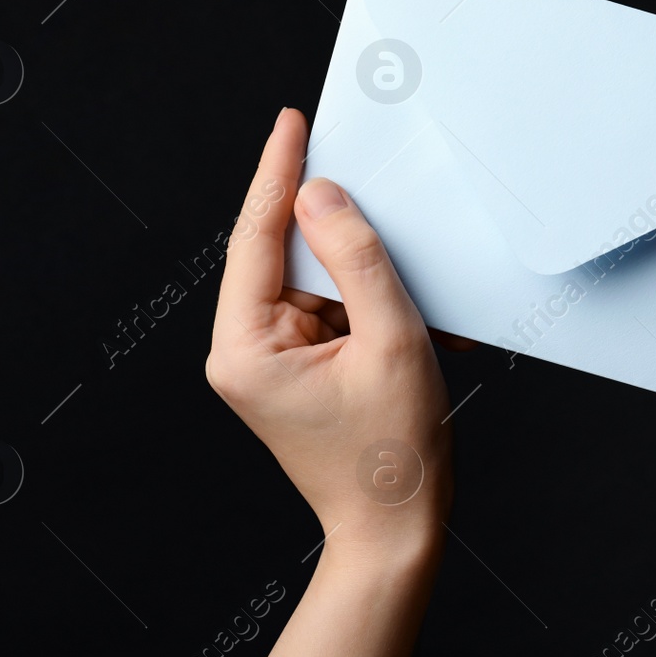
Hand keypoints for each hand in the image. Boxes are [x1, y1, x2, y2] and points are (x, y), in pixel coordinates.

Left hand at [205, 108, 452, 563]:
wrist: (396, 534)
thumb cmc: (393, 455)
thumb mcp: (390, 341)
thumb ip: (357, 259)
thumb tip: (323, 195)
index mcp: (244, 348)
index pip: (257, 237)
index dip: (279, 173)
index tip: (292, 122)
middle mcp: (242, 352)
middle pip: (285, 257)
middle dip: (334, 228)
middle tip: (371, 181)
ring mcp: (267, 364)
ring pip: (315, 283)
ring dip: (365, 279)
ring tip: (409, 303)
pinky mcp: (296, 372)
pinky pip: (332, 314)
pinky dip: (372, 310)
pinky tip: (412, 326)